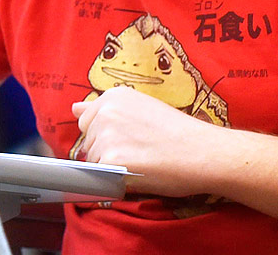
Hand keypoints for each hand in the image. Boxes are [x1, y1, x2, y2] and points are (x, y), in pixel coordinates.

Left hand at [70, 87, 231, 197]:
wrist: (203, 152)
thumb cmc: (179, 132)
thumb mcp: (141, 108)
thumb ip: (105, 109)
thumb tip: (74, 109)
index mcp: (113, 96)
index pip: (87, 122)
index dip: (107, 136)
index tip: (130, 140)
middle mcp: (106, 111)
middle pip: (89, 143)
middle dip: (107, 152)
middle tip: (141, 151)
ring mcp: (106, 135)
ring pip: (93, 162)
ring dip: (111, 168)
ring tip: (142, 162)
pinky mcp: (111, 160)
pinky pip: (101, 178)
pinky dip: (116, 181)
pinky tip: (139, 173)